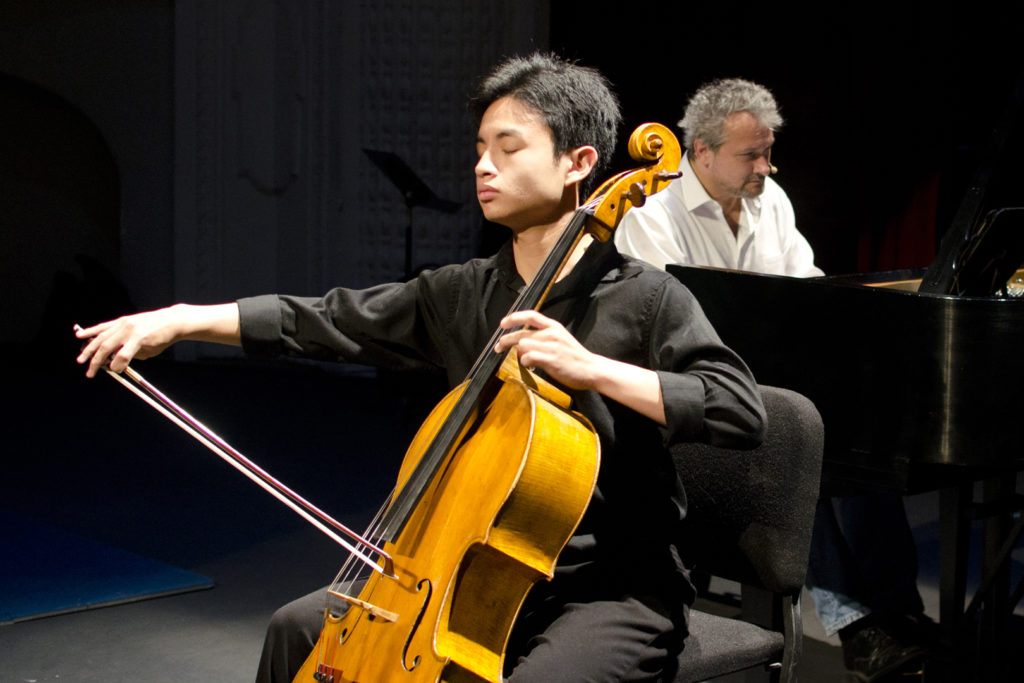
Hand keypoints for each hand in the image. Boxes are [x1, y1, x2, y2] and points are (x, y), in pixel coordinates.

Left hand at [74, 302, 240, 377]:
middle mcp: (123, 324)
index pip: (101, 327)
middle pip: (100, 340)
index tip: (78, 337)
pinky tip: (114, 369)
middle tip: (80, 361)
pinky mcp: (138, 338)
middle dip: (89, 352)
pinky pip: (123, 354)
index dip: (88, 332)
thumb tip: (118, 361)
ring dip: (97, 361)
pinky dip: (117, 363)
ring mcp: (130, 331)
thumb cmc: (158, 328)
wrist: (174, 321)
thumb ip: (128, 345)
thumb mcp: (139, 333)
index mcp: (122, 322)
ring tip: (92, 370)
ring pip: (107, 347)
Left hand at [493, 310, 599, 390]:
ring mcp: (551, 346)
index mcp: (554, 326)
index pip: (530, 315)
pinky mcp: (551, 359)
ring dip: (520, 354)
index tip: (503, 323)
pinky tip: (531, 365)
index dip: (514, 318)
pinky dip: (525, 362)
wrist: (591, 369)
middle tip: (498, 346)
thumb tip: (522, 342)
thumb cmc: (575, 357)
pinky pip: (528, 357)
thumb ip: (543, 337)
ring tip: (526, 360)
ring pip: (523, 345)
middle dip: (505, 340)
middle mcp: (552, 333)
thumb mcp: (561, 340)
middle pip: (521, 333)